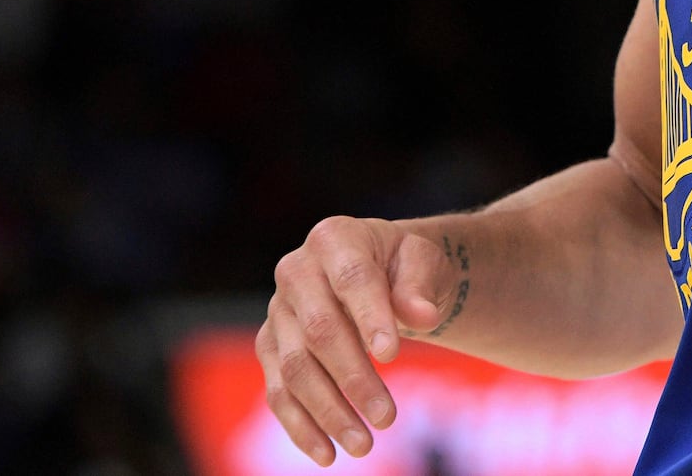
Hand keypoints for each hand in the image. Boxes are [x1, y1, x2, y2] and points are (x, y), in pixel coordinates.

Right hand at [257, 216, 465, 464]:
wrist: (379, 273)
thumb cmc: (403, 267)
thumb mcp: (421, 261)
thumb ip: (420, 285)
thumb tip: (422, 315)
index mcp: (335, 239)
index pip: (351, 279)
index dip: (370, 316)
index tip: (393, 355)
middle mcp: (295, 272)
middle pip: (319, 331)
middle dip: (353, 379)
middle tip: (387, 419)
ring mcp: (277, 312)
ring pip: (296, 369)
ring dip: (328, 412)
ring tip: (364, 445)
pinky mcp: (270, 348)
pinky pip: (278, 392)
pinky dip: (300, 426)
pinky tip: (326, 453)